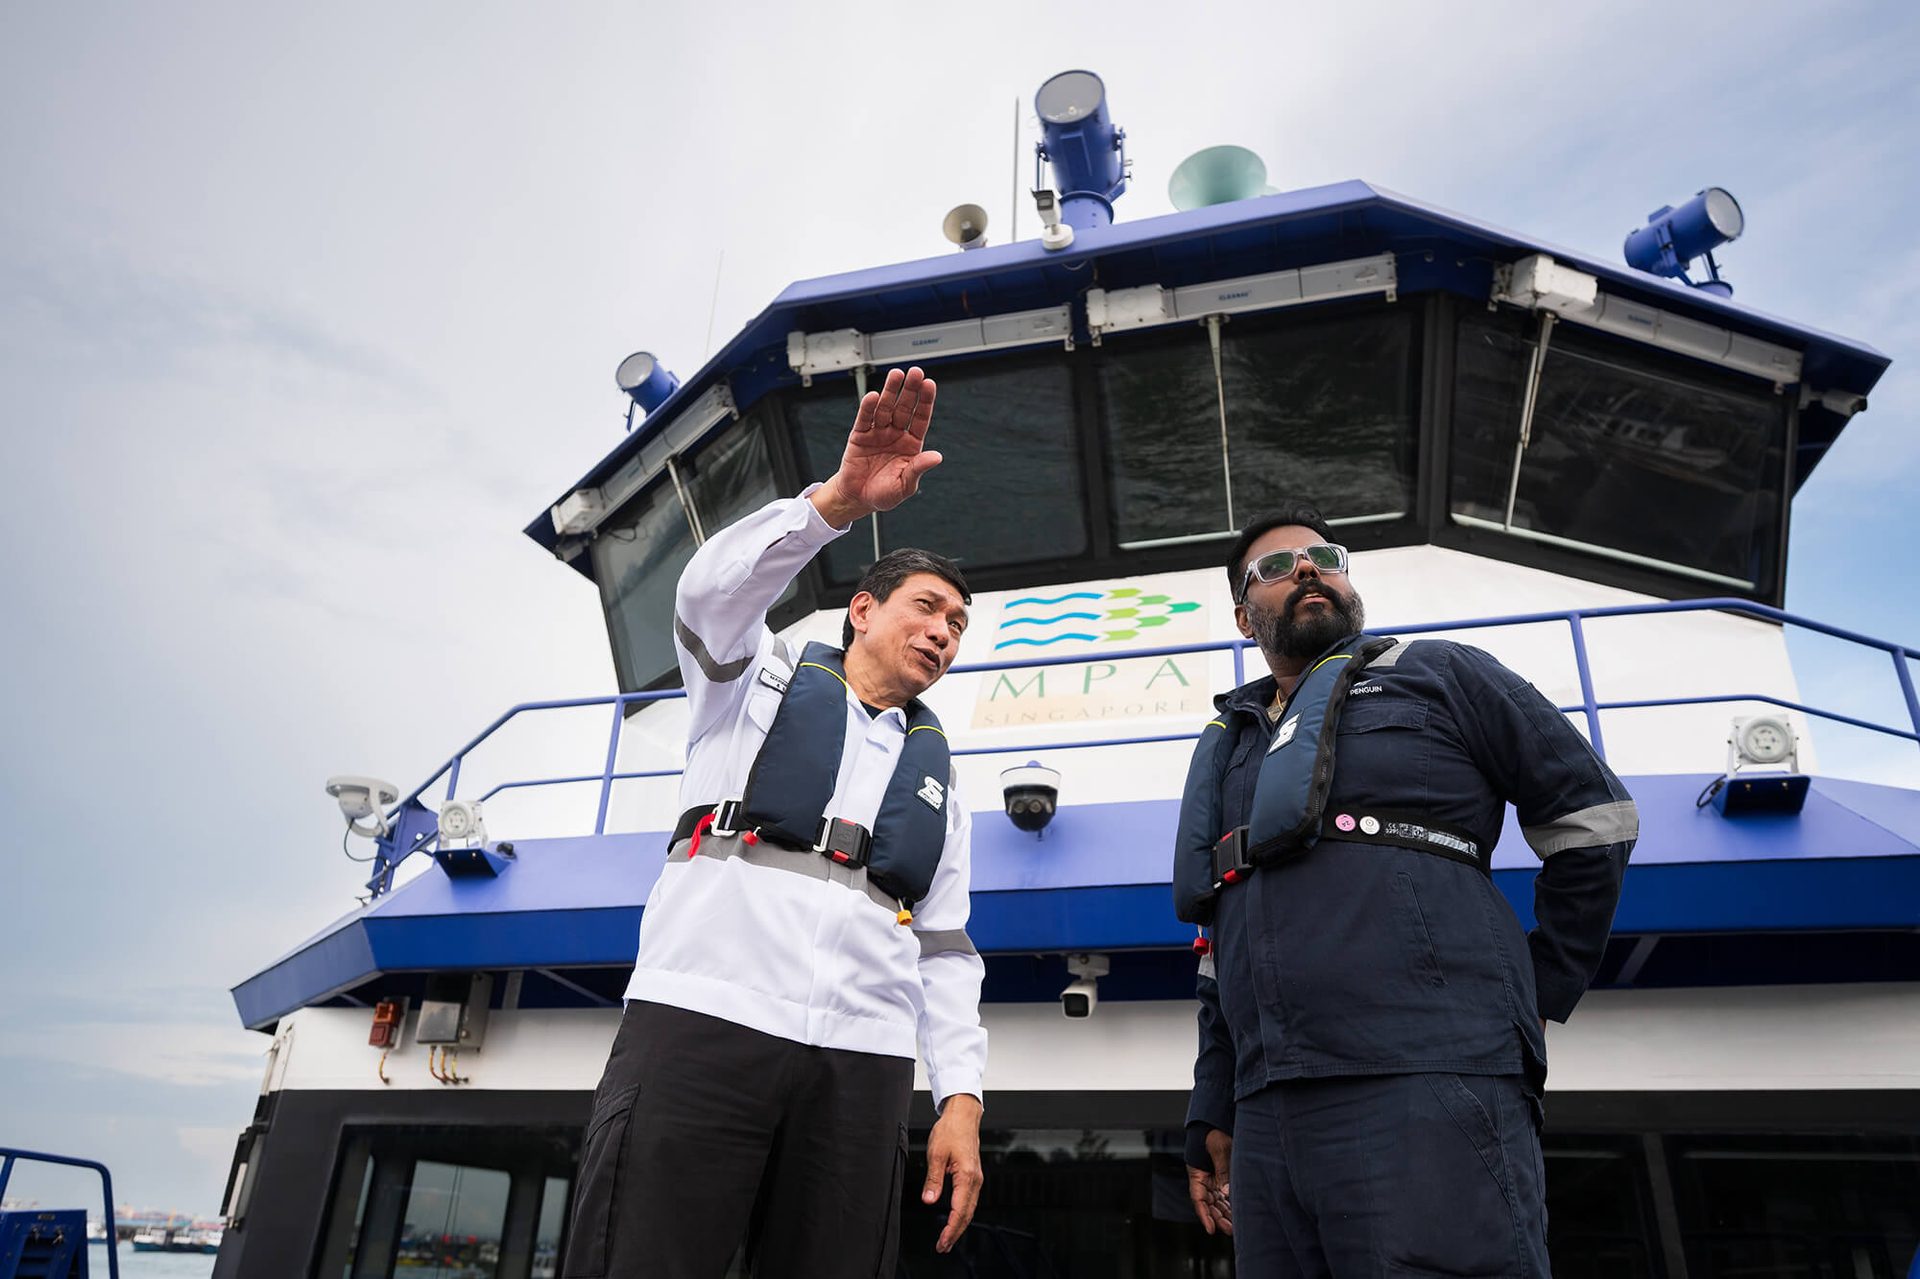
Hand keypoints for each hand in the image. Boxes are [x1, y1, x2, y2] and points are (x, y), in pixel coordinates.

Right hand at [811, 366, 940, 526]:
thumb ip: (918, 468)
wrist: (858, 499)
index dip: (925, 401)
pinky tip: (873, 396)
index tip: (929, 384)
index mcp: (911, 444)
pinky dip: (868, 407)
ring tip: (896, 375)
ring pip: (885, 408)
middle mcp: (895, 434)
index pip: (921, 418)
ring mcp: (877, 433)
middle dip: (909, 390)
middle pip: (904, 408)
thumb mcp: (905, 485)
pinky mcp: (859, 436)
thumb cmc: (884, 493)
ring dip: (890, 392)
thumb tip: (937, 457)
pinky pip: (865, 419)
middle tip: (915, 372)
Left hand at [923, 1092, 982, 1253]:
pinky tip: (955, 1219)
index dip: (950, 1229)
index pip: (959, 1210)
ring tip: (947, 1238)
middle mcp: (975, 1180)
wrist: (964, 1116)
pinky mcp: (974, 1175)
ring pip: (970, 1209)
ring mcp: (976, 1178)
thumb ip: (933, 1179)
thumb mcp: (936, 1154)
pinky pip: (970, 1200)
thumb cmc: (951, 1130)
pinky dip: (963, 1213)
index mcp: (967, 1176)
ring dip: (959, 1225)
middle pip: (967, 1214)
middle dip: (955, 1233)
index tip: (941, 1242)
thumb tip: (929, 1200)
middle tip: (943, 1247)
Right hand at [1186, 1128, 1232, 1235]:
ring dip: (1225, 1213)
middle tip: (1230, 1230)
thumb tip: (1227, 1193)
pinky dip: (1231, 1203)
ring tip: (1236, 1225)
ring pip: (1218, 1201)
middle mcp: (1204, 1178)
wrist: (1219, 1119)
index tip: (1211, 1229)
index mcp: (1196, 1172)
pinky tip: (1238, 1211)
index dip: (1204, 1215)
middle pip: (1209, 1204)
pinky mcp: (1224, 1175)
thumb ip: (1223, 1171)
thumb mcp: (1220, 1149)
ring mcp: (1214, 1178)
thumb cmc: (1214, 1130)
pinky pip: (1226, 1194)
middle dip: (1218, 1218)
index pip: (1198, 1199)